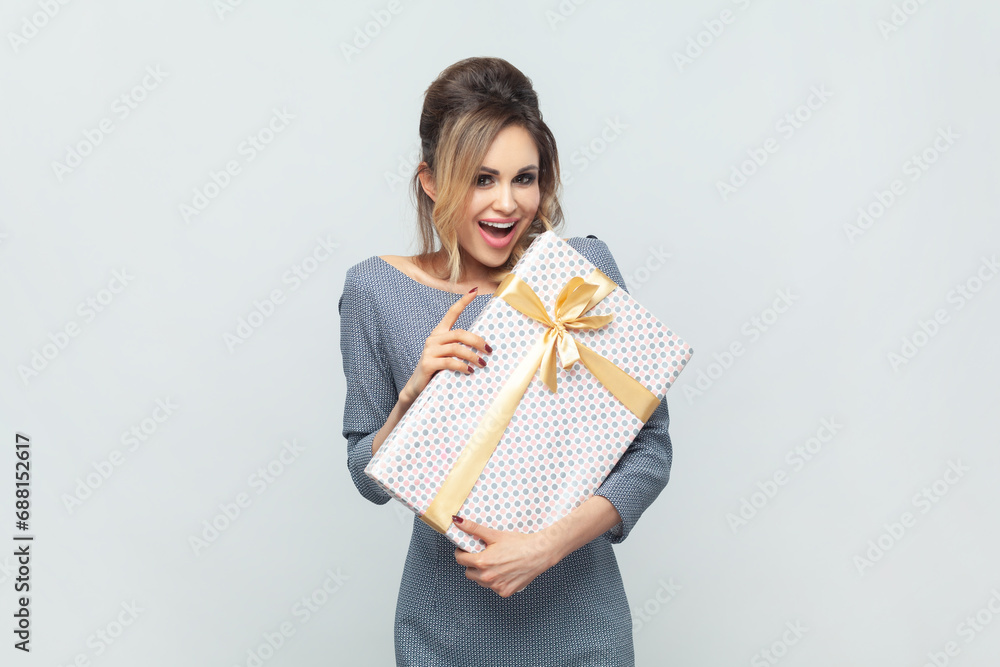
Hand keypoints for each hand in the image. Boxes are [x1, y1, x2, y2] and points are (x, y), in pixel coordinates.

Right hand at [399, 287, 491, 404]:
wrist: (417, 387)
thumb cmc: (438, 371)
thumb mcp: (449, 356)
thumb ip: (460, 349)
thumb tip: (484, 348)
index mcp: (439, 333)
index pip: (452, 313)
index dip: (463, 302)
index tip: (474, 291)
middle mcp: (433, 338)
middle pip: (459, 333)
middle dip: (477, 341)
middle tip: (489, 350)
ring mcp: (429, 351)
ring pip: (456, 348)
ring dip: (472, 356)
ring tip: (483, 364)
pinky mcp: (428, 363)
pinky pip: (449, 362)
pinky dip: (462, 366)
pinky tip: (469, 371)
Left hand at [452, 516, 558, 597]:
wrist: (539, 553)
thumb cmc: (518, 543)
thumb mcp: (494, 535)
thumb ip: (474, 529)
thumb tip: (457, 522)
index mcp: (482, 562)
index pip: (460, 559)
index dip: (461, 552)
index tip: (466, 549)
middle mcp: (487, 577)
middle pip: (468, 572)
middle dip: (472, 564)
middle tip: (482, 555)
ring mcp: (496, 586)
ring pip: (480, 581)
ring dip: (482, 574)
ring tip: (494, 563)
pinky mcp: (505, 592)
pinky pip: (493, 588)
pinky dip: (495, 581)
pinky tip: (504, 571)